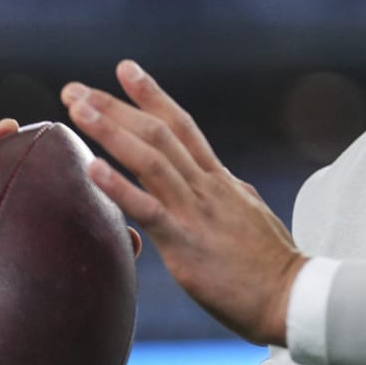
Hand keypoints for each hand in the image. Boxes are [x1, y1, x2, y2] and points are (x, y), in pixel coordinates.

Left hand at [61, 60, 305, 346]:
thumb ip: (228, 194)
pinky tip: (91, 168)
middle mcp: (206, 186)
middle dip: (114, 107)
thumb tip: (220, 181)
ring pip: (150, 159)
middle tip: (74, 89)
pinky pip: (148, 208)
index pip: (182, 126)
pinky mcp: (186, 243)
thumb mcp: (250, 214)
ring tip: (77, 109)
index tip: (125, 69)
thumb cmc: (272, 264)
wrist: (291, 295)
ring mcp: (196, 211)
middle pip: (157, 132)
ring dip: (110, 131)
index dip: (152, 95)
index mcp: (220, 180)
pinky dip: (118, 186)